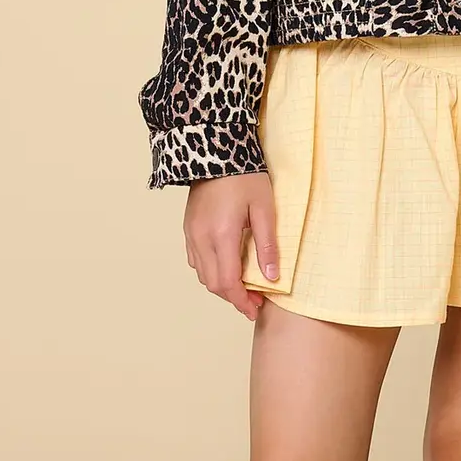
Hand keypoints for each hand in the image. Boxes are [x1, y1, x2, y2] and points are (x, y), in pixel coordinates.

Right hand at [184, 172, 279, 320]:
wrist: (215, 150)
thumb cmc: (244, 176)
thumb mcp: (264, 208)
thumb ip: (267, 245)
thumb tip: (271, 278)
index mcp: (221, 235)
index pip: (228, 282)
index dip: (241, 302)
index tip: (256, 310)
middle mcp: (201, 238)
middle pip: (213, 284)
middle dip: (233, 298)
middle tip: (255, 302)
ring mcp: (191, 234)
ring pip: (202, 275)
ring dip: (222, 286)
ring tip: (244, 287)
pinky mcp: (189, 228)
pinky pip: (196, 261)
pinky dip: (211, 271)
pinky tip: (227, 268)